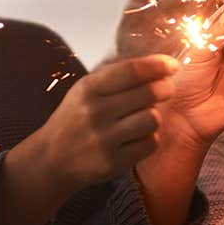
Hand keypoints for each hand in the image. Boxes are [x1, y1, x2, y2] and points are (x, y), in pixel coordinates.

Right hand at [35, 55, 176, 190]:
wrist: (52, 159)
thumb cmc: (73, 120)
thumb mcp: (84, 90)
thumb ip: (114, 75)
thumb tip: (153, 62)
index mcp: (88, 89)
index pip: (131, 71)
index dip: (157, 65)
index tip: (172, 65)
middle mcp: (96, 112)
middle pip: (148, 93)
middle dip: (164, 88)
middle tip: (166, 88)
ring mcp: (104, 139)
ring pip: (153, 118)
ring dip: (154, 115)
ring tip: (146, 115)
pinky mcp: (114, 162)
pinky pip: (150, 143)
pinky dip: (150, 138)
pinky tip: (139, 135)